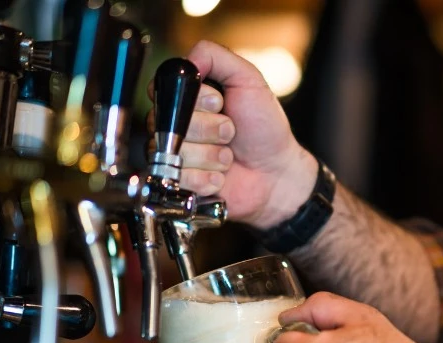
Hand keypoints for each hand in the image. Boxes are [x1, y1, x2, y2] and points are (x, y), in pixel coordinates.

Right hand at [147, 41, 316, 228]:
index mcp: (186, 99)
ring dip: (212, 155)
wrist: (277, 172)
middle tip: (231, 132)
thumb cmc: (265, 128)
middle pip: (168, 124)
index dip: (195, 101)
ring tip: (228, 156)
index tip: (220, 104)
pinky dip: (208, 178)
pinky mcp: (180, 184)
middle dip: (210, 129)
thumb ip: (216, 56)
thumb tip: (186, 59)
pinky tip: (222, 176)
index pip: (165, 92)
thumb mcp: (248, 80)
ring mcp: (175, 157)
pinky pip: (180, 179)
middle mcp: (174, 126)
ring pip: (176, 153)